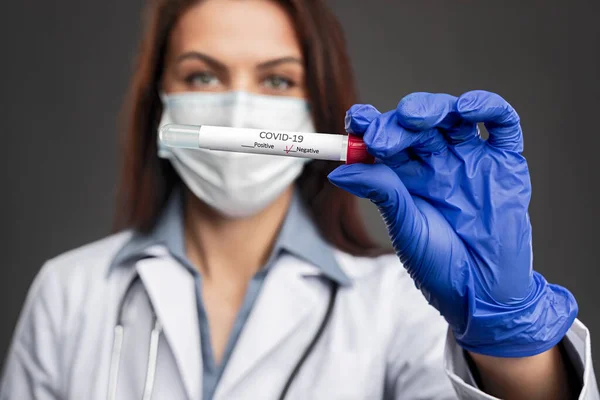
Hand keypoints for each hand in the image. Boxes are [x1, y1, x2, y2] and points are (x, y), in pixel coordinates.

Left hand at [328, 91, 576, 356]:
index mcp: (407, 176)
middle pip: (415, 123)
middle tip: (382, 138)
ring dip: (433, 108)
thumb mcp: (405, 226)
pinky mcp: (505, 162)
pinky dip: (486, 107)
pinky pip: (500, 124)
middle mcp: (437, 162)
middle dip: (397, 122)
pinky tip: (467, 108)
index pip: (385, 138)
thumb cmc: (439, 264)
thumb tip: (337, 171)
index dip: (369, 125)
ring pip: (451, 116)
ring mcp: (470, 159)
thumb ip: (381, 192)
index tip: (355, 121)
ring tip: (417, 117)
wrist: (484, 291)